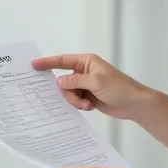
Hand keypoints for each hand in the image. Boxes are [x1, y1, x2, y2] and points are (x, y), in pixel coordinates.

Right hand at [32, 53, 151, 119]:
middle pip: (64, 80)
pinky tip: (91, 106)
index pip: (62, 61)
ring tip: (87, 104)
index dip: (47, 62)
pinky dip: (81, 105)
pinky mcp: (88, 96)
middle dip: (67, 91)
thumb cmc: (119, 88)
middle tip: (76, 97)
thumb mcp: (95, 82)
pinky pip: (75, 101)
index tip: (34, 65)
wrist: (134, 104)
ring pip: (69, 93)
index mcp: (86, 62)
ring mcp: (86, 85)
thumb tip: (59, 82)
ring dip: (76, 100)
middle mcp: (84, 72)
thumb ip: (75, 81)